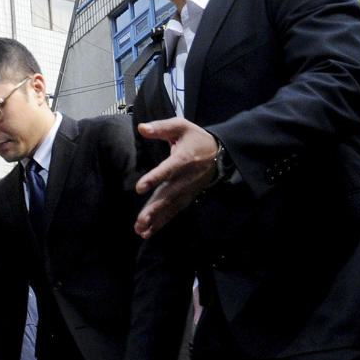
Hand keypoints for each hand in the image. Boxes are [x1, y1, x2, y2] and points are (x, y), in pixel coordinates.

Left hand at [134, 119, 218, 238]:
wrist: (219, 154)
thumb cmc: (195, 139)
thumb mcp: (181, 127)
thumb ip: (161, 127)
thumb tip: (141, 128)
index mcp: (183, 159)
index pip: (167, 170)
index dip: (154, 178)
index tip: (140, 187)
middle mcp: (185, 178)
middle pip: (168, 195)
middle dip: (154, 208)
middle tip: (141, 220)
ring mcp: (187, 191)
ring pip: (170, 206)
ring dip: (156, 219)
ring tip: (141, 229)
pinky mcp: (187, 198)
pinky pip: (173, 212)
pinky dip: (161, 223)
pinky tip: (147, 232)